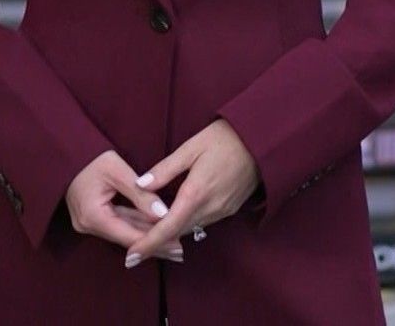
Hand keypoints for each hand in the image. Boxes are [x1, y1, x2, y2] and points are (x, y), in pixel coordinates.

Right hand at [64, 150, 184, 262]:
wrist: (65, 153)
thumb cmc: (90, 157)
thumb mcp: (117, 170)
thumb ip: (141, 194)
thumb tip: (164, 214)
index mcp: (93, 216)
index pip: (129, 236)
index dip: (155, 241)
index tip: (177, 245)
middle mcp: (88, 225)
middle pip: (127, 239)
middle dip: (154, 243)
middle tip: (180, 250)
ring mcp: (87, 224)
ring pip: (123, 232)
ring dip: (147, 236)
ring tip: (173, 243)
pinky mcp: (91, 218)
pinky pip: (117, 225)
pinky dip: (136, 226)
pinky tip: (154, 230)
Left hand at [123, 119, 258, 265]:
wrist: (263, 142)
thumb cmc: (225, 138)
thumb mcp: (191, 147)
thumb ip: (165, 169)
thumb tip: (140, 185)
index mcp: (196, 193)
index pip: (168, 227)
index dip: (148, 243)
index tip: (131, 256)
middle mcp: (210, 208)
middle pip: (177, 232)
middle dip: (154, 239)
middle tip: (132, 242)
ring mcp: (222, 211)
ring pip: (190, 229)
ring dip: (170, 232)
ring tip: (148, 230)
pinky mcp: (230, 209)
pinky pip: (202, 222)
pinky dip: (186, 223)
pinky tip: (174, 217)